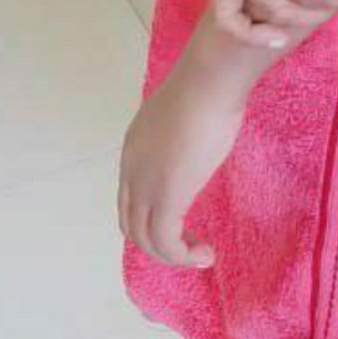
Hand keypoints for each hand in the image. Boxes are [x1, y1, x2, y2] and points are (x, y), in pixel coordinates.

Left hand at [119, 12, 251, 266]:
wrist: (208, 82)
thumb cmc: (207, 88)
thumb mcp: (186, 114)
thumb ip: (184, 134)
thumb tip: (202, 136)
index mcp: (134, 147)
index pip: (129, 197)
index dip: (149, 216)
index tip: (181, 221)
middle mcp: (131, 169)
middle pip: (131, 223)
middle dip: (158, 241)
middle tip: (189, 244)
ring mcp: (145, 185)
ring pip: (146, 239)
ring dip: (173, 255)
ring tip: (201, 255)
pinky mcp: (166, 198)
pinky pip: (166, 243)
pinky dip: (183, 256)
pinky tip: (205, 254)